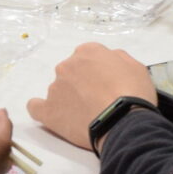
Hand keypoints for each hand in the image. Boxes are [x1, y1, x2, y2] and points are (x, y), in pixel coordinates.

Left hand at [27, 43, 156, 150]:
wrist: (123, 121)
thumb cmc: (133, 93)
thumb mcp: (136, 67)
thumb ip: (118, 59)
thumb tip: (109, 60)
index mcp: (88, 52)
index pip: (88, 57)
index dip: (97, 72)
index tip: (104, 84)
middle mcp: (67, 65)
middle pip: (71, 72)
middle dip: (81, 84)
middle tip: (97, 101)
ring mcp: (55, 88)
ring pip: (58, 90)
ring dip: (68, 99)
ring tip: (86, 116)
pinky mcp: (48, 110)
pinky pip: (36, 107)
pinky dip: (42, 109)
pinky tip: (52, 114)